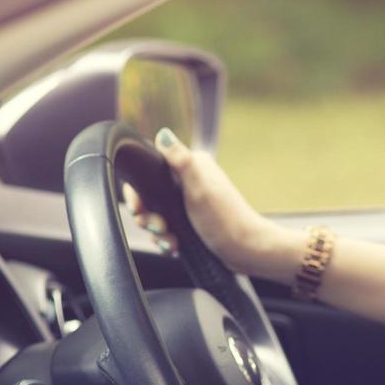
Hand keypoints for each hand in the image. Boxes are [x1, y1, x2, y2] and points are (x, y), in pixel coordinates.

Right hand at [122, 128, 289, 276]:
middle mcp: (189, 181)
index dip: (138, 192)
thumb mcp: (199, 188)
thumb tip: (164, 134)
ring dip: (158, 232)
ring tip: (170, 242)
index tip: (139, 209)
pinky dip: (166, 239)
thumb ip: (181, 162)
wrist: (246, 250)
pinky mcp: (190, 221)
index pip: (149, 170)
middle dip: (148, 216)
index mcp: (192, 166)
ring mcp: (189, 202)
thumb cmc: (225, 220)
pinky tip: (172, 247)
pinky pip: (167, 229)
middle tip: (159, 227)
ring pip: (156, 215)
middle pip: (149, 196)